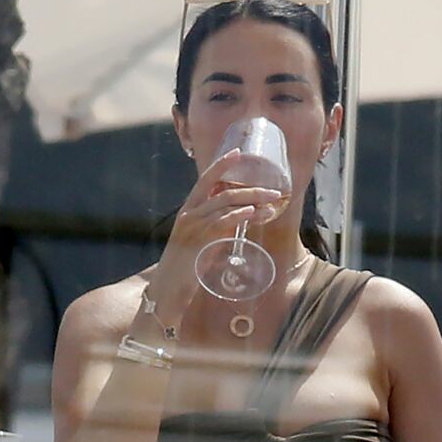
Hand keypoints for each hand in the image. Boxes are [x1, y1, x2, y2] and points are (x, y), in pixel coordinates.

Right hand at [151, 150, 285, 324]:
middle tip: (273, 191)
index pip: (204, 181)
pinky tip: (252, 213)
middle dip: (250, 187)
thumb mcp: (204, 241)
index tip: (239, 152)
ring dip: (251, 200)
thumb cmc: (188, 267)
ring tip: (271, 203)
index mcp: (189, 211)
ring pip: (223, 203)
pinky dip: (238, 215)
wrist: (168, 289)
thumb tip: (244, 217)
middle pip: (220, 190)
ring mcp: (191, 227)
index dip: (221, 165)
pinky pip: (220, 222)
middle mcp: (188, 214)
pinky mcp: (197, 241)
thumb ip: (220, 228)